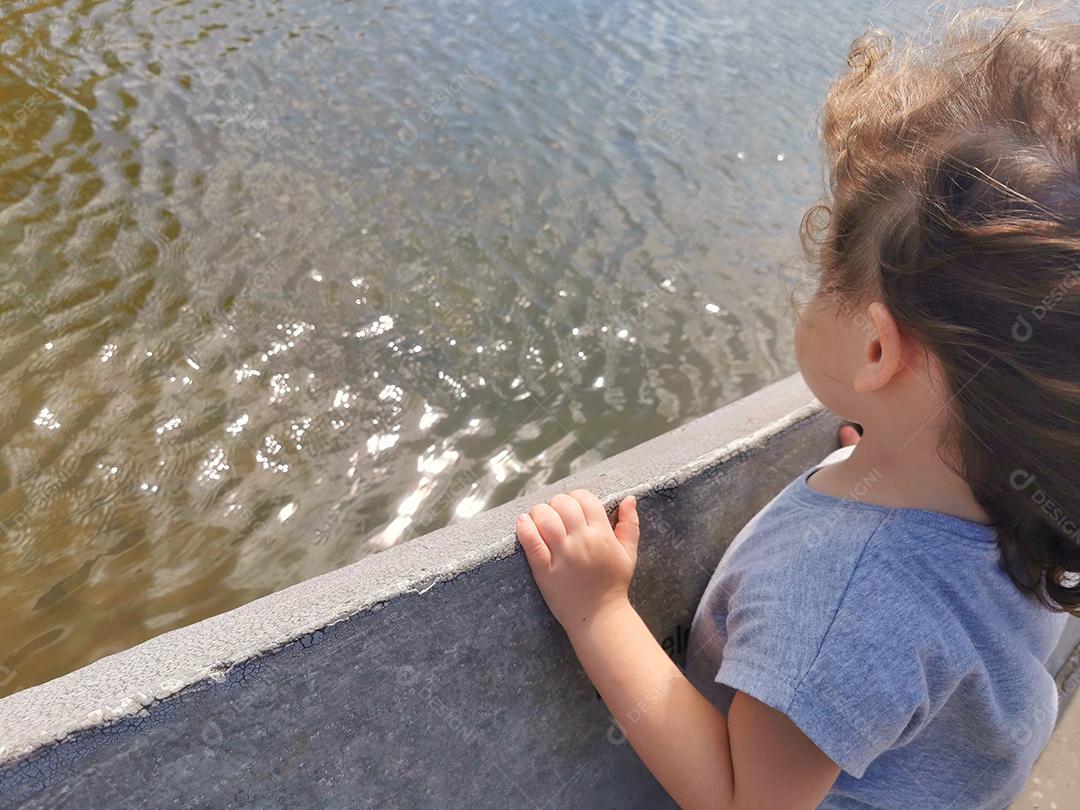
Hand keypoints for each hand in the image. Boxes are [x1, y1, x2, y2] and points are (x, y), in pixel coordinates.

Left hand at [516, 489, 639, 628]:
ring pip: (545, 518)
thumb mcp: (629, 553)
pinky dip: (524, 528)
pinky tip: (523, 522)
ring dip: (539, 512)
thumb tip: (629, 498)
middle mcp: (582, 541)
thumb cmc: (613, 584)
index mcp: (602, 535)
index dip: (576, 497)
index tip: (573, 507)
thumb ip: (630, 524)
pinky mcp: (544, 570)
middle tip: (556, 514)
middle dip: (557, 504)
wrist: (599, 618)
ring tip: (539, 518)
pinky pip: (531, 542)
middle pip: (563, 504)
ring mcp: (562, 555)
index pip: (585, 499)